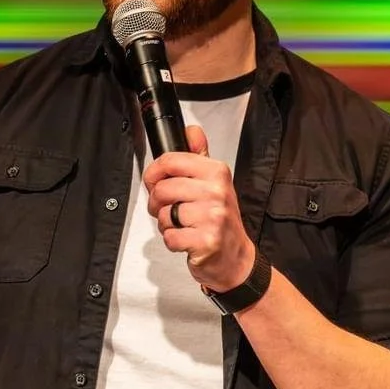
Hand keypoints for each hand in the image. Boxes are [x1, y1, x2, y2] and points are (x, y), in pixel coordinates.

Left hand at [143, 125, 255, 291]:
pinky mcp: (206, 241)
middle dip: (157, 203)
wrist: (235, 258)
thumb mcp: (215, 183)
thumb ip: (200, 155)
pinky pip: (170, 236)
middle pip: (163, 189)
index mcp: (216, 173)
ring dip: (166, 224)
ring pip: (165, 214)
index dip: (154, 173)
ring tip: (181, 225)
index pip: (171, 161)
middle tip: (168, 209)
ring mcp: (213, 217)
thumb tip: (192, 130)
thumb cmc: (220, 220)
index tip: (155, 181)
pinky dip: (172, 241)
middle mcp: (216, 192)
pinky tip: (186, 239)